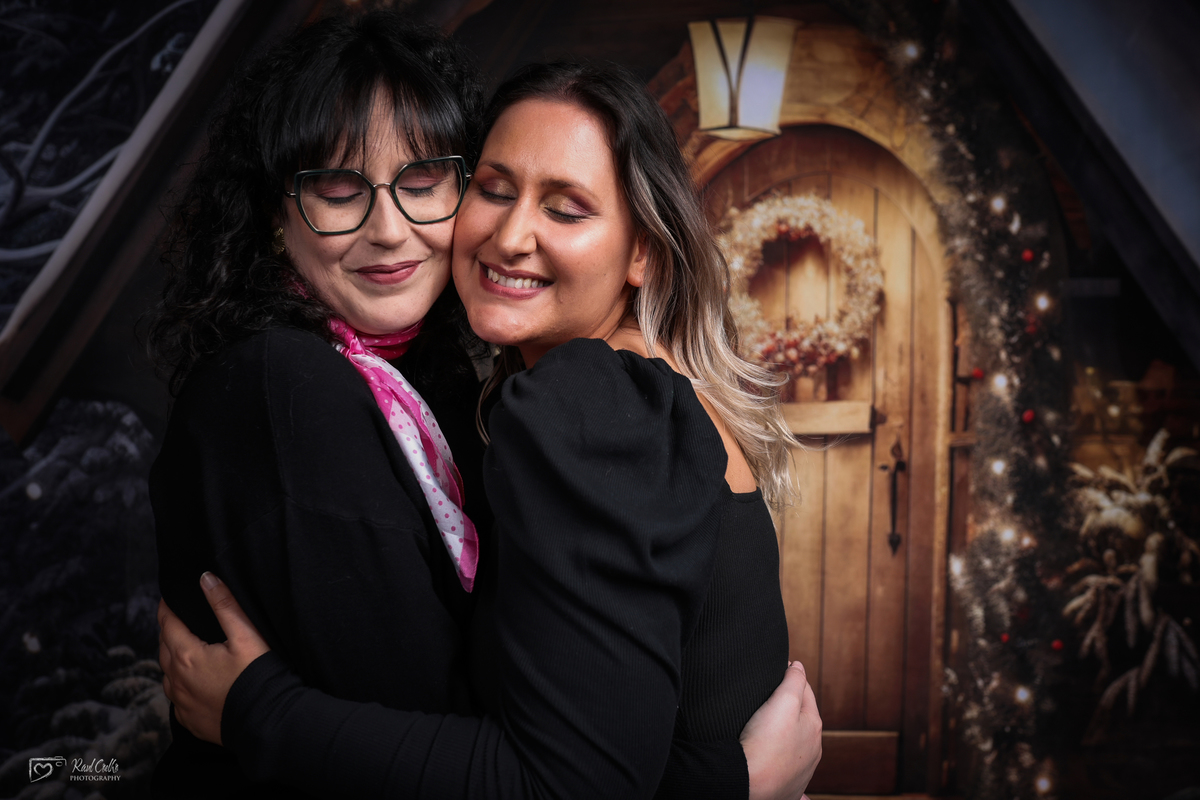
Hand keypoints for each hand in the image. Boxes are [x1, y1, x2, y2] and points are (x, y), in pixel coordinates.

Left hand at [157, 572, 270, 744]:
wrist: (266, 723)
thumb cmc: (257, 678)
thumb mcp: (245, 636)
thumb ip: (224, 605)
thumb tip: (206, 578)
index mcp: (187, 656)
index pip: (168, 624)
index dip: (166, 607)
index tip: (168, 597)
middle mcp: (177, 681)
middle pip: (164, 648)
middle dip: (169, 631)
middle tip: (177, 619)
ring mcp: (181, 703)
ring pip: (167, 674)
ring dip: (172, 658)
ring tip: (184, 648)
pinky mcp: (189, 720)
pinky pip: (176, 697)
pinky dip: (180, 684)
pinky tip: (193, 681)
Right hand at [740, 660, 822, 799]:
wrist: (749, 784)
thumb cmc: (764, 743)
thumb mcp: (782, 701)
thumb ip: (793, 680)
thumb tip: (798, 666)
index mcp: (813, 727)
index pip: (805, 691)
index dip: (791, 677)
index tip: (777, 669)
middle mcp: (812, 750)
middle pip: (801, 719)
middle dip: (789, 707)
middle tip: (769, 696)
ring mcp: (801, 771)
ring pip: (795, 745)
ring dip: (788, 735)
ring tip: (770, 726)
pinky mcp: (786, 786)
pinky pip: (785, 768)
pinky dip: (781, 760)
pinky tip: (772, 759)